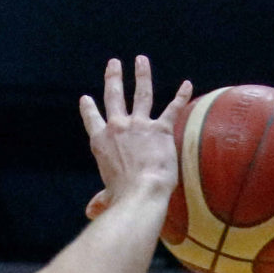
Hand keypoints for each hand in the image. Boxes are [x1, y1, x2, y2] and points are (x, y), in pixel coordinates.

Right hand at [78, 57, 186, 218]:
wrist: (141, 194)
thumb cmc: (122, 199)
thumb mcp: (107, 197)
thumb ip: (100, 201)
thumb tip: (91, 212)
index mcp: (100, 142)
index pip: (92, 120)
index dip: (89, 109)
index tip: (86, 99)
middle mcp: (117, 128)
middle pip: (114, 96)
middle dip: (113, 78)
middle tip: (113, 63)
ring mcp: (139, 125)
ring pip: (141, 93)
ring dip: (141, 74)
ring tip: (141, 60)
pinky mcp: (160, 129)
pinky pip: (173, 108)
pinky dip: (181, 95)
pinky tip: (187, 83)